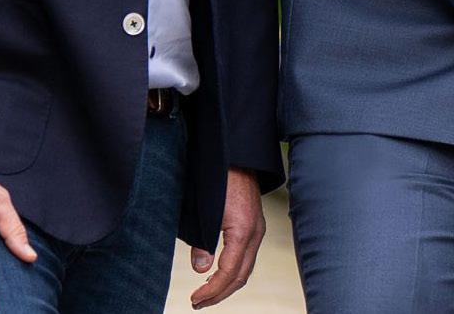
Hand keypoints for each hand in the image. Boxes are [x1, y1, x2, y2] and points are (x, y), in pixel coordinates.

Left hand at [188, 167, 265, 307]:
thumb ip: (202, 241)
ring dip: (227, 285)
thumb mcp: (204, 210)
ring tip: (207, 294)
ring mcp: (258, 229)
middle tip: (198, 303)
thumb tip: (200, 268)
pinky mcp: (255, 225)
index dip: (212, 290)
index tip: (195, 299)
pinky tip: (220, 273)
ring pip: (246, 268)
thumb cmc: (218, 177)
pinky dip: (235, 271)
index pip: (229, 272)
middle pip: (241, 276)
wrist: (236, 154)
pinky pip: (248, 256)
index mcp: (243, 231)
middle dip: (220, 293)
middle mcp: (255, 233)